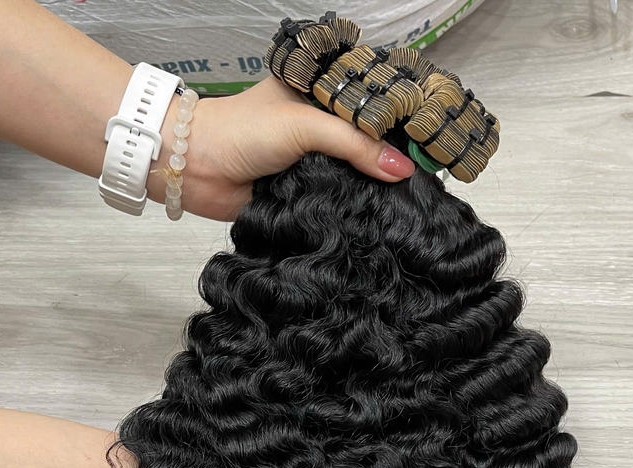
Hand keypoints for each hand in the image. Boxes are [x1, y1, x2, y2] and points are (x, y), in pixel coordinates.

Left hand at [147, 76, 415, 221]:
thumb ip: (354, 146)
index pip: (375, 100)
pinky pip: (341, 198)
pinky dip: (357, 205)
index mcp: (323, 90)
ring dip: (378, 185)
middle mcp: (323, 123)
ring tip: (417, 195)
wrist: (196, 169)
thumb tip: (401, 169)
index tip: (436, 136)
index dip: (405, 117)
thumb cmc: (241, 131)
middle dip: (396, 155)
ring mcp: (317, 158)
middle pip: (371, 139)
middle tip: (433, 170)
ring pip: (358, 171)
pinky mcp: (309, 190)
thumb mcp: (305, 125)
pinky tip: (384, 213)